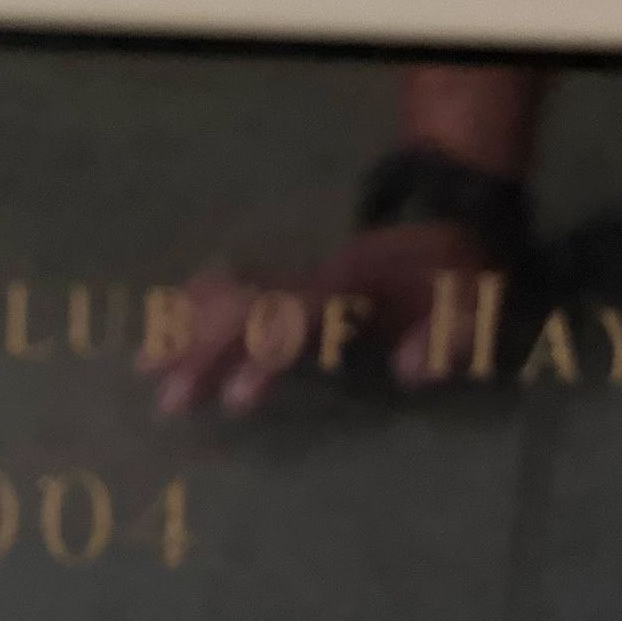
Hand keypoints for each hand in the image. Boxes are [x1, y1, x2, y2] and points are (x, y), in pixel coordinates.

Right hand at [139, 221, 491, 415]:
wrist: (450, 220)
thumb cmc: (462, 276)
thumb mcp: (477, 306)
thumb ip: (451, 337)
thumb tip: (409, 370)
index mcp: (353, 289)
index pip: (297, 322)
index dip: (265, 357)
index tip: (236, 400)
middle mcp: (315, 281)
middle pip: (247, 312)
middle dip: (204, 352)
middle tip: (166, 398)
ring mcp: (300, 277)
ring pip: (233, 298)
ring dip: (189, 330)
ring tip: (145, 364)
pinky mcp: (294, 283)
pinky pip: (237, 289)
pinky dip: (199, 304)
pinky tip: (167, 324)